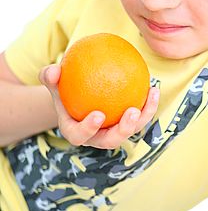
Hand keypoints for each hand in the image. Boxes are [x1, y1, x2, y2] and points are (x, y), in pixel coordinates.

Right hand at [39, 64, 159, 148]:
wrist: (77, 97)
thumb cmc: (63, 88)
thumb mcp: (53, 82)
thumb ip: (50, 77)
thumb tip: (54, 70)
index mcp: (76, 132)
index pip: (80, 136)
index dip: (89, 129)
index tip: (99, 114)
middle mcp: (96, 138)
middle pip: (111, 140)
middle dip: (123, 129)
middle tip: (132, 112)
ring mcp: (113, 133)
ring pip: (131, 130)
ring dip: (144, 116)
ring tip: (151, 95)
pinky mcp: (127, 125)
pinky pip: (140, 117)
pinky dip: (148, 104)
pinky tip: (154, 87)